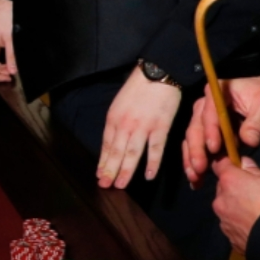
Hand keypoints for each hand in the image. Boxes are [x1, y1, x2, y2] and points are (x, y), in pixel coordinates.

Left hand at [97, 66, 181, 188]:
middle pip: (116, 152)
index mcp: (113, 118)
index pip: (106, 144)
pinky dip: (152, 163)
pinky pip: (155, 149)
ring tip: (120, 185)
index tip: (99, 175)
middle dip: (109, 170)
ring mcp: (143, 127)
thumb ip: (117, 122)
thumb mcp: (120, 103)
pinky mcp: (160, 127)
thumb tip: (113, 140)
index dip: (103, 161)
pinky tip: (148, 176)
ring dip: (126, 171)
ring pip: (132, 153)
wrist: (158, 73)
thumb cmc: (138, 88)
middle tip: (104, 186)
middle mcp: (125, 124)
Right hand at [182, 74, 259, 186]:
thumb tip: (249, 141)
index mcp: (216, 93)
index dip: (210, 131)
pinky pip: (198, 146)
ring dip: (191, 159)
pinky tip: (197, 178)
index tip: (214, 149)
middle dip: (196, 150)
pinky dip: (195, 161)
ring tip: (195, 178)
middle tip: (199, 169)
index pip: (209, 113)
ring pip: (192, 139)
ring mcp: (204, 119)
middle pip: (196, 127)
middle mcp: (205, 105)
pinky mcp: (208, 132)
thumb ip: (256, 123)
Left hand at [212, 156, 259, 253]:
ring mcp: (224, 222)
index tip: (237, 167)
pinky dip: (242, 227)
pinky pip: (234, 228)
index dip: (228, 165)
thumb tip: (245, 164)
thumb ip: (256, 171)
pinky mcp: (231, 240)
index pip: (220, 165)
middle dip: (235, 190)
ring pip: (227, 210)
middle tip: (254, 195)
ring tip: (258, 216)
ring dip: (237, 209)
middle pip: (223, 189)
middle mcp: (221, 200)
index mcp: (230, 181)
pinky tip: (257, 230)